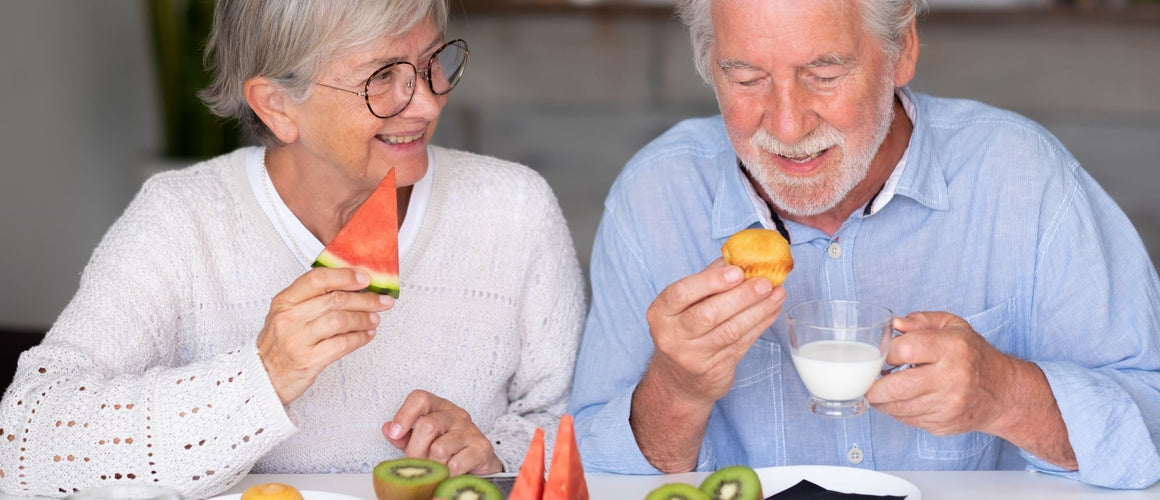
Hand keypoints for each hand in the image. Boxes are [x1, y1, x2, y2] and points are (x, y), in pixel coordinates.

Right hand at [257, 267, 392, 403]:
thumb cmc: (279, 344)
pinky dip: (360, 338)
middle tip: (381, 301)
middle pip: (334, 300)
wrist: (263, 378)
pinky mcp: (308, 360)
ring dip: (364, 318)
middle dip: (364, 299)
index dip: (344, 276)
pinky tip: (367, 335)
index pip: (316, 279)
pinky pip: (342, 344)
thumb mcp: (286, 315)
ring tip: (375, 319)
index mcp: (284, 301)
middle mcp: (289, 318)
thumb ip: (311, 299)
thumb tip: (351, 286)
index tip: (365, 278)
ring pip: (340, 320)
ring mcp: (297, 340)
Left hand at [382, 390, 502, 475]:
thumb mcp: (424, 441)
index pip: (420, 398)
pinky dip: (448, 473)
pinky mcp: (482, 447)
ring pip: (440, 448)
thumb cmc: (449, 449)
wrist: (479, 463)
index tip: (395, 433)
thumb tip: (387, 429)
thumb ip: (405, 436)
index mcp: (439, 407)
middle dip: (416, 451)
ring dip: (433, 465)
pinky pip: (456, 463)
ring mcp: (470, 430)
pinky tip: (449, 473)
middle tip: (416, 463)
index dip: (404, 414)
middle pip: (427, 426)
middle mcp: (456, 415)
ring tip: (436, 469)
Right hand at [644, 259, 785, 406]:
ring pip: (730, 330)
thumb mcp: (683, 306)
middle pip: (708, 314)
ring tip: (777, 294)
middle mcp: (672, 336)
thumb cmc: (683, 331)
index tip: (737, 271)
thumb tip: (736, 257)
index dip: (711, 281)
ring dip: (758, 310)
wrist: (678, 380)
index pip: (681, 293)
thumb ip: (705, 281)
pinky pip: (741, 343)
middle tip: (765, 282)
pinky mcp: (713, 369)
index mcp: (661, 313)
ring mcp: (692, 356)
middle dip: (741, 296)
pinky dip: (760, 325)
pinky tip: (772, 310)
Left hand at [866, 311, 1018, 435]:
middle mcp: (952, 378)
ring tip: (879, 389)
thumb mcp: (953, 326)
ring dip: (882, 400)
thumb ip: (921, 320)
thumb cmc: (973, 355)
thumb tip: (894, 324)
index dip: (884, 353)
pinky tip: (900, 400)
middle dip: (874, 386)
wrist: (1004, 393)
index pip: (904, 350)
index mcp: (952, 348)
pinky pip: (908, 419)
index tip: (878, 354)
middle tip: (867, 380)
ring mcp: (948, 405)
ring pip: (899, 407)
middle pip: (897, 387)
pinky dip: (898, 410)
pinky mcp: (944, 424)